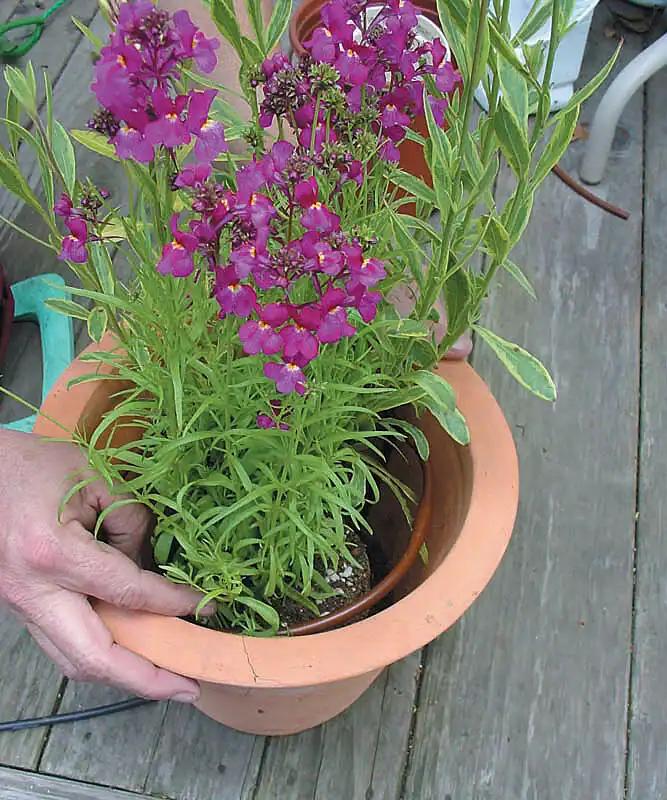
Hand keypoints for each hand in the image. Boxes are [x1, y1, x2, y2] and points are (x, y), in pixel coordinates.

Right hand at [0, 429, 209, 702]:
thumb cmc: (33, 466)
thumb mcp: (94, 476)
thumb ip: (132, 519)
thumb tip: (154, 565)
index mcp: (52, 553)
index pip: (126, 592)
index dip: (171, 603)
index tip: (207, 607)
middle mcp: (32, 592)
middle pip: (92, 658)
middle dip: (144, 680)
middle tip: (187, 687)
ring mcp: (19, 607)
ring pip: (73, 662)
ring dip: (122, 675)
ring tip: (165, 677)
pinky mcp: (19, 609)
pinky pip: (62, 645)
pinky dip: (100, 655)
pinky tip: (131, 649)